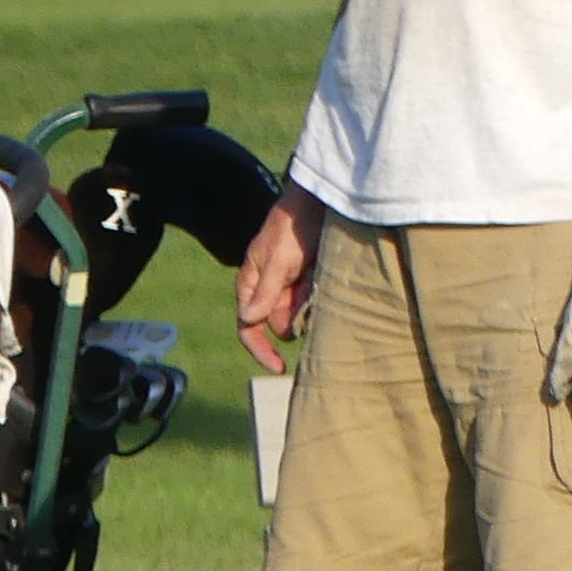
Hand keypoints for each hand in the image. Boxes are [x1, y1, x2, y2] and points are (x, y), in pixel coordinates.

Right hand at [235, 184, 324, 374]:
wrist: (319, 204)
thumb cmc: (292, 227)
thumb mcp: (277, 258)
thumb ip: (265, 290)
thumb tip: (248, 319)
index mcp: (251, 284)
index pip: (248, 326)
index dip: (259, 349)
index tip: (278, 367)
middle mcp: (269, 290)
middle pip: (279, 323)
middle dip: (296, 314)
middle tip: (309, 288)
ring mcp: (291, 287)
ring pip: (300, 315)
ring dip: (311, 303)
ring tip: (318, 273)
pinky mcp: (311, 283)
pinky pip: (316, 303)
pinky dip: (321, 295)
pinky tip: (323, 273)